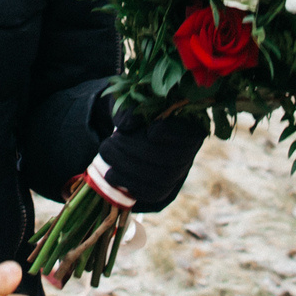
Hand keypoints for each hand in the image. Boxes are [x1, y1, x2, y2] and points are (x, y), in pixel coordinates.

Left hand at [94, 111, 208, 212]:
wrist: (133, 128)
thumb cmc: (135, 110)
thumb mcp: (132, 101)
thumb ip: (131, 108)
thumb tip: (126, 125)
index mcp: (188, 123)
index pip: (186, 133)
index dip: (170, 134)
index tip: (150, 130)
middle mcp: (189, 149)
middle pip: (168, 158)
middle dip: (133, 151)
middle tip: (109, 143)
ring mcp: (178, 170)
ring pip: (160, 178)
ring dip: (127, 170)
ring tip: (106, 156)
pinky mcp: (165, 187)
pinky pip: (153, 193)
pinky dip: (130, 186)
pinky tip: (112, 175)